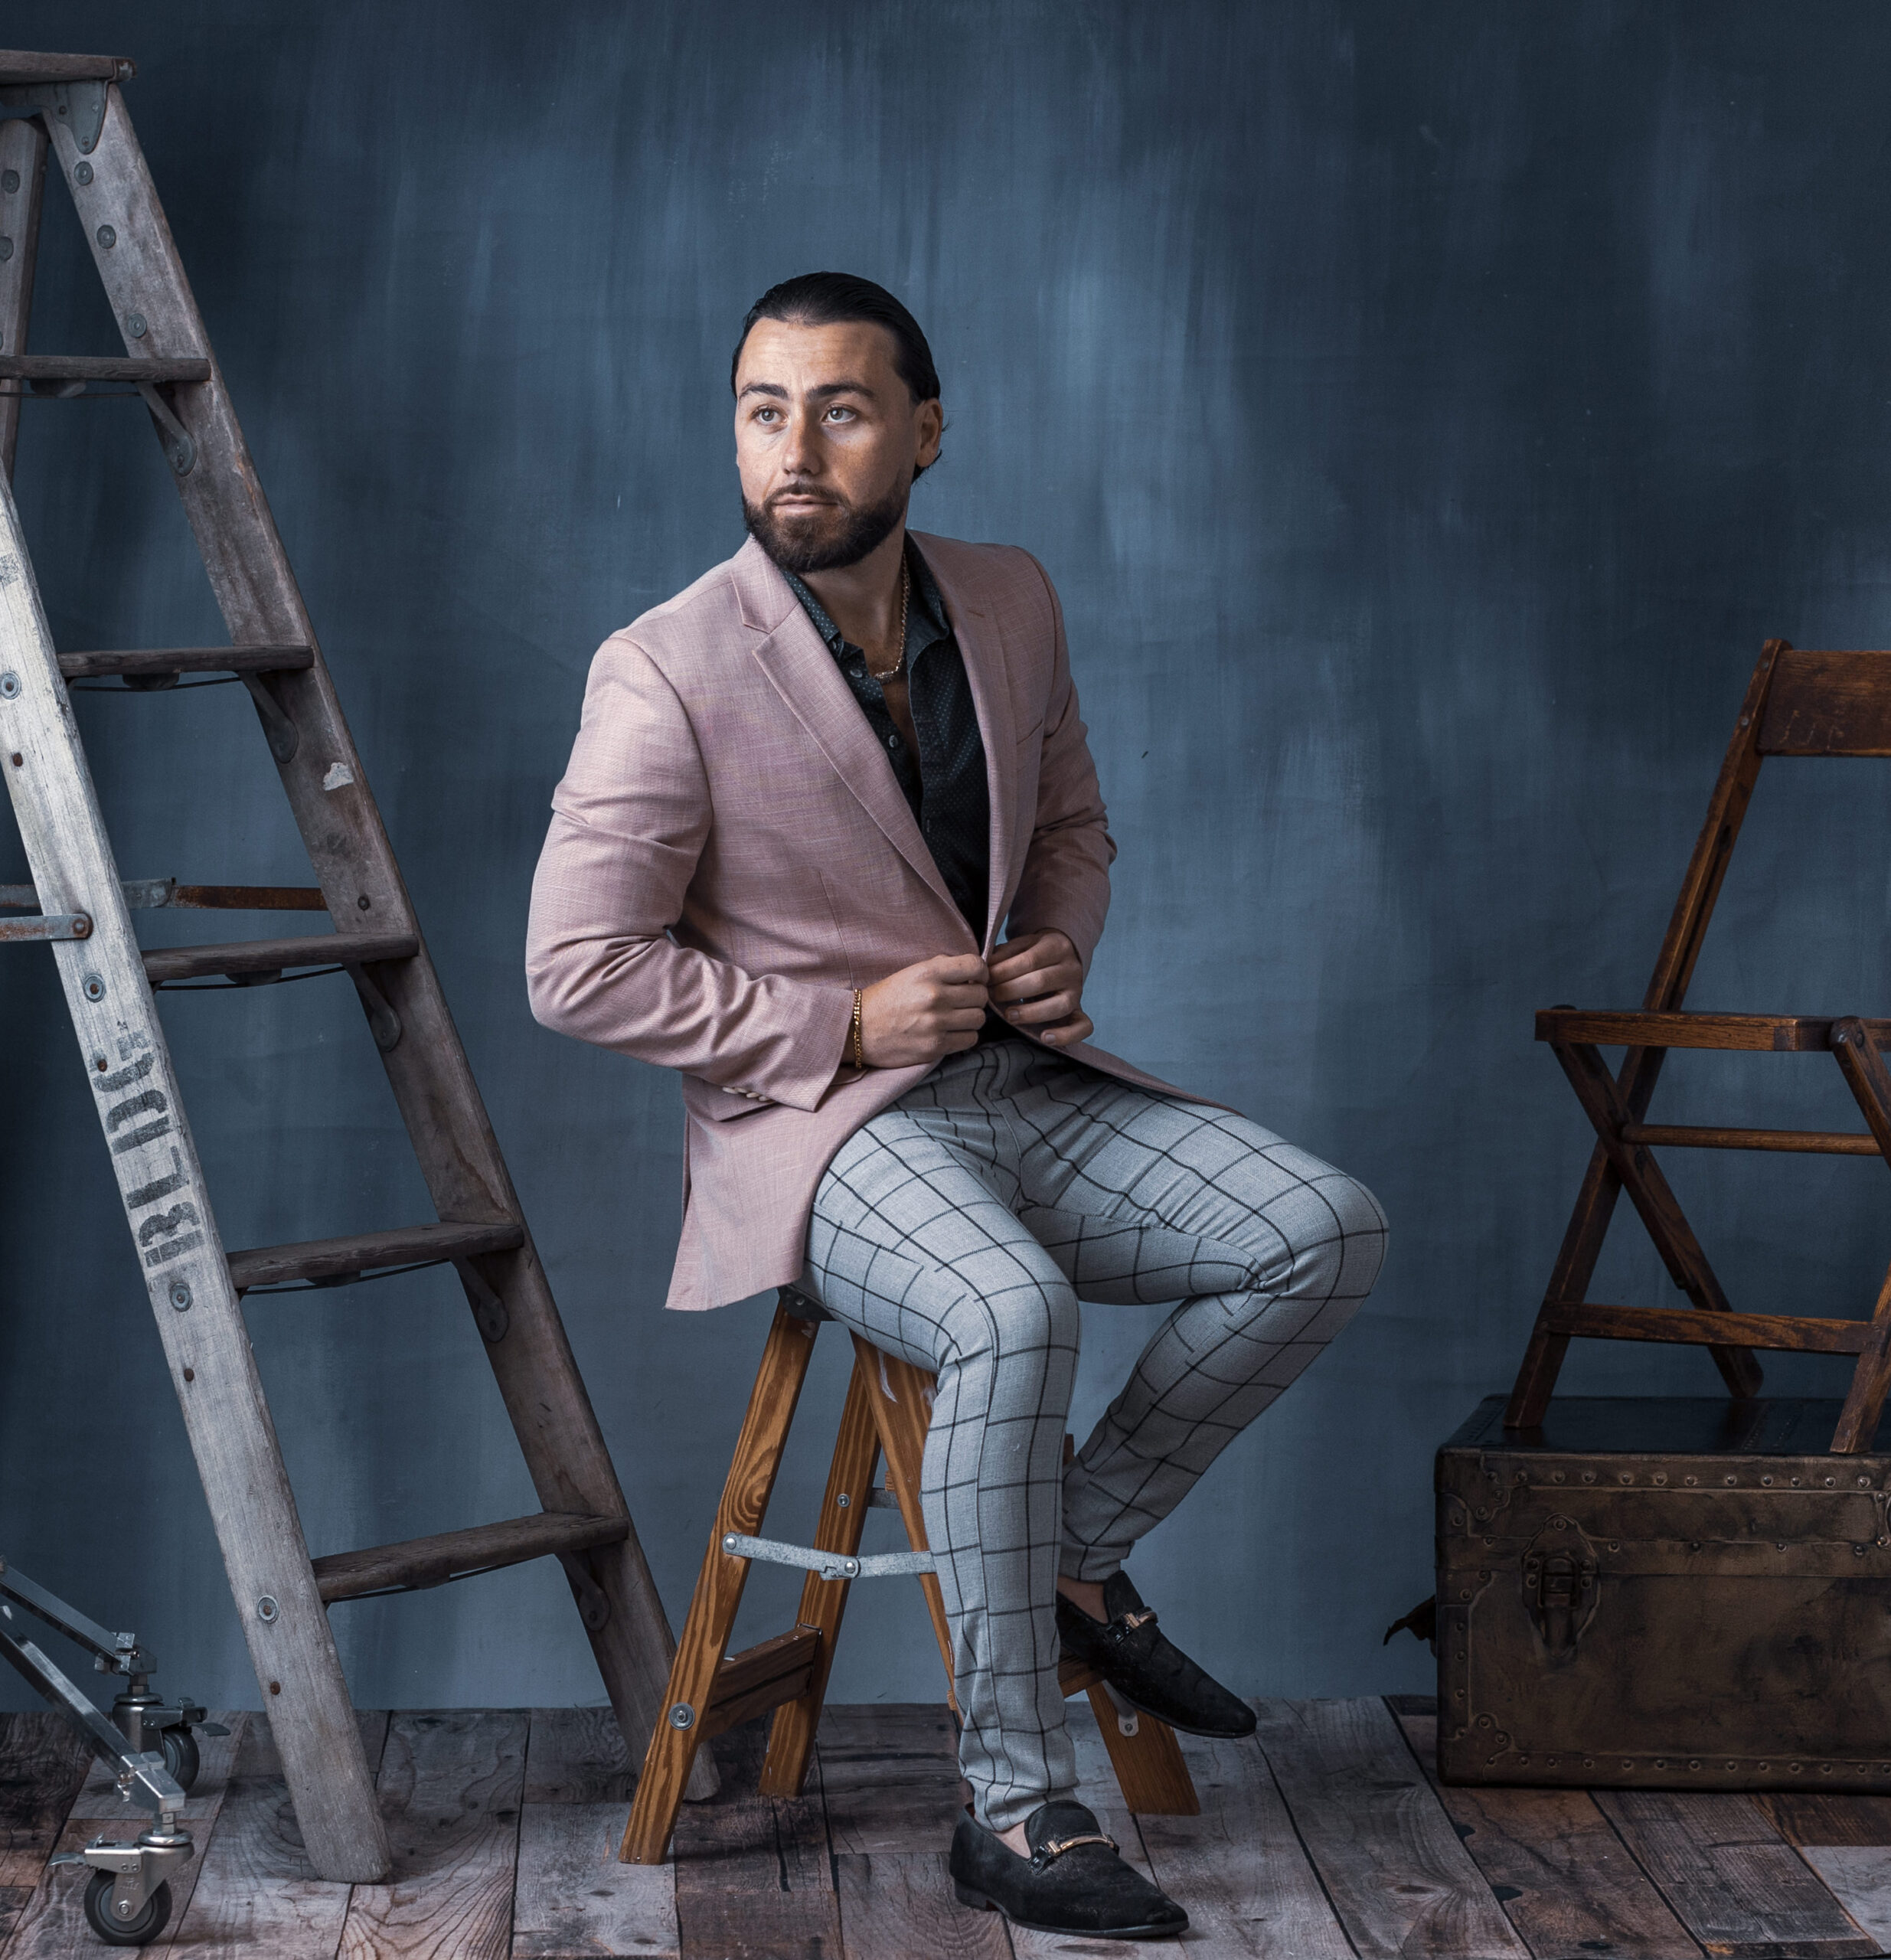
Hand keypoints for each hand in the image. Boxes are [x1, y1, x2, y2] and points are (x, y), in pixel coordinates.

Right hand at [855, 953, 989, 1067]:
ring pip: (979, 1018)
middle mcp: (934, 996)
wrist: (858, 1029)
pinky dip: (964, 1036)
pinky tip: (951, 1032)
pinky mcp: (935, 1047)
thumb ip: (941, 967)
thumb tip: (974, 969)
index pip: (976, 965)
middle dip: (976, 997)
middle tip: (963, 1001)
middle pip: (981, 995)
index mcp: (928, 973)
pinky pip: (970, 1040)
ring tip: (956, 1018)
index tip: (976, 979)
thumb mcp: (911, 972)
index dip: (981, 972)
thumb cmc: (886, 999)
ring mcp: (935, 1023)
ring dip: (971, 1018)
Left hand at [987, 929, 1091, 1047]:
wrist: (1060, 958)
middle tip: (990, 996)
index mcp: (1057, 946)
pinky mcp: (1080, 1011)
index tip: (985, 980)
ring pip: (1059, 1006)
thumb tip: (983, 969)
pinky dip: (1065, 1035)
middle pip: (1041, 982)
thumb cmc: (1032, 955)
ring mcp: (1077, 991)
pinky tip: (1045, 1038)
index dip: (1003, 971)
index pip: (1029, 960)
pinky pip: (1082, 1027)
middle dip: (1010, 991)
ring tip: (1009, 1015)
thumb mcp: (1020, 946)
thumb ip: (1003, 955)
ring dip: (1031, 1013)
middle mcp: (1071, 969)